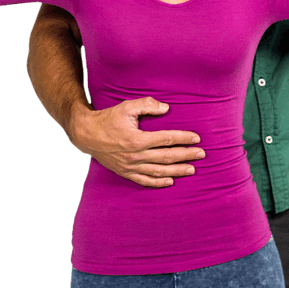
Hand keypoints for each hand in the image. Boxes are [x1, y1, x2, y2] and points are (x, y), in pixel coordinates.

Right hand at [69, 98, 203, 187]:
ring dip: (177, 170)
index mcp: (137, 139)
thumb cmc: (107, 118)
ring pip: (159, 171)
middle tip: (202, 154)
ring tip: (192, 169)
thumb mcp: (126, 106)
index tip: (196, 138)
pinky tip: (170, 181)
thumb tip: (166, 109)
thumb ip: (147, 105)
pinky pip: (145, 180)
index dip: (183, 138)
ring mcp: (130, 166)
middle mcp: (136, 155)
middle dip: (186, 155)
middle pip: (167, 156)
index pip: (167, 139)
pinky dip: (159, 182)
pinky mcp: (125, 172)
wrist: (86, 134)